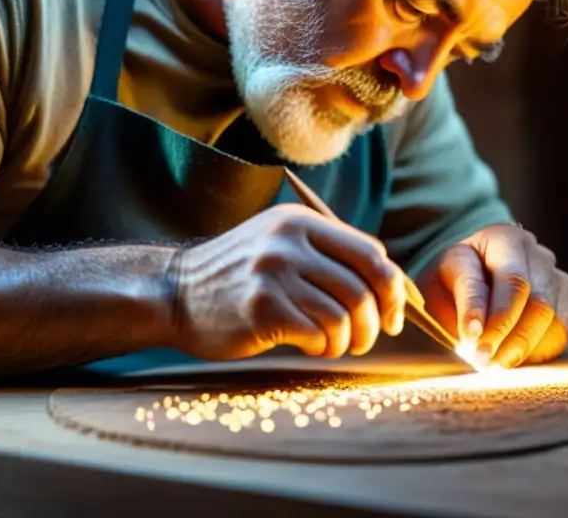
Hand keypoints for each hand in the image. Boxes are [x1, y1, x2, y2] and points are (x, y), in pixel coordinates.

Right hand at [168, 204, 406, 360]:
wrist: (173, 294)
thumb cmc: (238, 277)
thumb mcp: (280, 245)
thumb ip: (327, 256)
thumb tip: (390, 289)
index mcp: (301, 221)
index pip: (371, 252)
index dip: (392, 288)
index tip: (393, 315)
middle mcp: (289, 241)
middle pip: (364, 286)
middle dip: (375, 322)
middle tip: (366, 339)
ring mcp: (274, 273)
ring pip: (344, 314)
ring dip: (348, 339)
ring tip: (334, 344)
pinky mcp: (262, 308)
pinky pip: (319, 334)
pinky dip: (324, 347)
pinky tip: (311, 347)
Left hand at [420, 224, 567, 368]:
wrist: (471, 277)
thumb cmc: (449, 283)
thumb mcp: (436, 287)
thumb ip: (457, 307)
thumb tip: (478, 337)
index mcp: (500, 238)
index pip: (503, 277)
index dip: (488, 309)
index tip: (470, 339)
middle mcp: (533, 250)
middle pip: (533, 295)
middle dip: (507, 333)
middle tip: (483, 361)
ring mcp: (553, 271)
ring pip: (551, 314)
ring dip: (523, 345)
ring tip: (495, 362)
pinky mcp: (565, 296)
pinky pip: (563, 327)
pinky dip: (541, 348)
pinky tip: (515, 356)